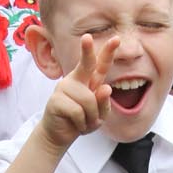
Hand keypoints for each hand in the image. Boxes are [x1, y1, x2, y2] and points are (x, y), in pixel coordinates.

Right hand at [39, 32, 118, 150]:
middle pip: (86, 64)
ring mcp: (64, 87)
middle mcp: (76, 79)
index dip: (108, 52)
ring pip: (89, 100)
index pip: (100, 65)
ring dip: (91, 117)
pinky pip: (78, 112)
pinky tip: (76, 124)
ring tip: (84, 122)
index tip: (116, 39)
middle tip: (86, 37)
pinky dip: (82, 123)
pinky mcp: (55, 99)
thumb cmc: (81, 121)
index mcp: (89, 80)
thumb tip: (105, 88)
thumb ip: (104, 103)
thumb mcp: (99, 115)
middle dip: (87, 51)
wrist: (59, 135)